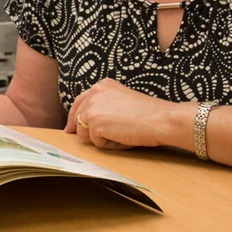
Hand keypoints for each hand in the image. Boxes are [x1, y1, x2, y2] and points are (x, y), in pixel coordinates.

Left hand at [65, 78, 191, 150]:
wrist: (160, 119)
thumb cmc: (148, 113)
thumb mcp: (122, 99)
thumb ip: (105, 104)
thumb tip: (88, 120)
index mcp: (102, 86)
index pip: (80, 101)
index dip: (74, 117)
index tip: (71, 127)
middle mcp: (94, 93)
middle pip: (77, 117)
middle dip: (81, 130)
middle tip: (79, 136)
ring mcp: (93, 107)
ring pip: (85, 132)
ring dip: (101, 138)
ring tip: (121, 135)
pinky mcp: (94, 123)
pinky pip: (97, 142)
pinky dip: (110, 145)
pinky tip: (123, 138)